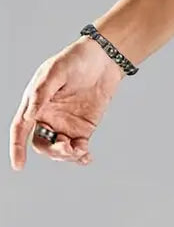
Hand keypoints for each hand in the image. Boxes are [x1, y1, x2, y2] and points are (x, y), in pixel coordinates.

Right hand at [9, 37, 123, 170]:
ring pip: (60, 151)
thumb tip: (31, 115)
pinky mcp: (83, 130)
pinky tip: (87, 157)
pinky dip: (81, 157)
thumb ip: (42, 93)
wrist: (103, 61)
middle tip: (68, 148)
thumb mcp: (55, 73)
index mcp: (35, 103)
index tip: (18, 165)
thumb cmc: (75, 60)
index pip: (21, 128)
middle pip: (42, 145)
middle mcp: (47, 117)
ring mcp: (65, 125)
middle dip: (53, 152)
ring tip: (81, 149)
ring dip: (69, 156)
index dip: (17, 147)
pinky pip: (78, 150)